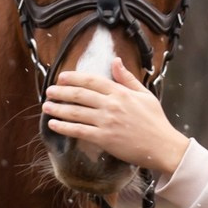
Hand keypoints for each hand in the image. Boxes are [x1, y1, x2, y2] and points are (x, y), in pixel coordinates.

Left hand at [43, 58, 190, 175]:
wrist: (161, 145)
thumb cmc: (154, 121)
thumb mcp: (144, 94)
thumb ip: (127, 78)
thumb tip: (115, 61)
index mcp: (120, 92)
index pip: (92, 80)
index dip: (74, 78)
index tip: (61, 77)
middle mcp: (111, 105)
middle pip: (80, 95)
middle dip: (61, 92)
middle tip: (49, 91)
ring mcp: (106, 122)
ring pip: (76, 112)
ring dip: (58, 109)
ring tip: (46, 106)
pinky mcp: (104, 139)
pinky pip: (79, 131)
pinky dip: (64, 127)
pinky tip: (53, 124)